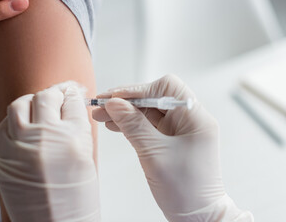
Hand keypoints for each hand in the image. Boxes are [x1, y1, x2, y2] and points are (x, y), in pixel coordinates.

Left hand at [0, 82, 99, 221]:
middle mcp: (46, 138)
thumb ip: (76, 130)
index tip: (74, 91)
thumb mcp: (86, 159)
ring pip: (21, 104)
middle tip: (61, 93)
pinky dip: (16, 118)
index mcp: (74, 139)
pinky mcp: (3, 156)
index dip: (74, 93)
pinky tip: (25, 121)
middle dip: (56, 92)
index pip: (72, 102)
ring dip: (32, 100)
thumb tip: (69, 107)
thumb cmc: (76, 199)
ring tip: (41, 104)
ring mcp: (20, 146)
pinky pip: (5, 124)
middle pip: (47, 98)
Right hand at [93, 75, 252, 221]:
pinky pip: (148, 125)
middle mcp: (189, 120)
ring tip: (102, 116)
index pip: (166, 88)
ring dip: (125, 113)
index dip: (139, 89)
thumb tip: (114, 103)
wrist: (196, 216)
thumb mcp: (154, 154)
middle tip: (102, 106)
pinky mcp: (170, 140)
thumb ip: (133, 125)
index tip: (115, 97)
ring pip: (148, 112)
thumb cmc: (185, 190)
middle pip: (154, 98)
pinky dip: (131, 124)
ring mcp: (179, 130)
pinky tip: (114, 125)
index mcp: (196, 118)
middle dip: (127, 102)